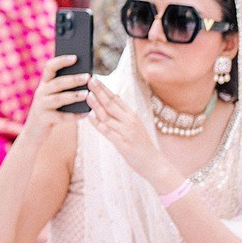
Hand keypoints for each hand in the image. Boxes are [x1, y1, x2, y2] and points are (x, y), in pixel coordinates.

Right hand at [25, 54, 90, 134]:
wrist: (34, 130)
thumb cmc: (51, 109)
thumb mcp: (53, 95)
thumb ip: (64, 86)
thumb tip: (87, 77)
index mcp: (45, 83)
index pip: (50, 67)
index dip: (61, 61)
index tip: (75, 57)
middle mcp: (41, 92)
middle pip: (57, 83)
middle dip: (73, 79)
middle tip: (88, 77)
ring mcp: (41, 106)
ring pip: (58, 99)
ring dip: (73, 96)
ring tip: (87, 94)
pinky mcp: (44, 119)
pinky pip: (61, 117)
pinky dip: (74, 116)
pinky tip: (86, 114)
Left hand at [86, 77, 179, 193]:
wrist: (154, 163)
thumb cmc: (141, 145)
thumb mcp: (135, 126)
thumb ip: (123, 114)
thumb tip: (112, 98)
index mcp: (132, 116)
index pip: (116, 99)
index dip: (105, 89)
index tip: (95, 79)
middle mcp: (129, 121)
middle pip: (111, 104)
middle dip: (99, 91)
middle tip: (89, 81)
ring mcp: (125, 132)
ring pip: (107, 116)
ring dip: (96, 105)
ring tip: (87, 95)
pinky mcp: (122, 143)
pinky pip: (107, 131)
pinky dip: (97, 123)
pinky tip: (90, 116)